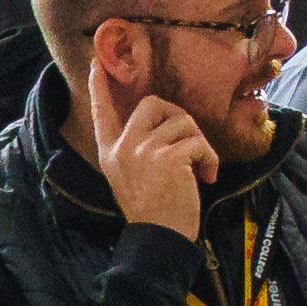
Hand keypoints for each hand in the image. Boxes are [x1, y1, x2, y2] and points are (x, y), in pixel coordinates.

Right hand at [85, 60, 216, 238]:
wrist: (160, 239)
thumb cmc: (153, 212)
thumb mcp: (130, 178)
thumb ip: (136, 150)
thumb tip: (160, 123)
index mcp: (110, 154)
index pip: (101, 114)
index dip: (99, 89)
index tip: (97, 65)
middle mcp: (123, 148)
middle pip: (151, 103)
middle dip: (176, 114)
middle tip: (188, 141)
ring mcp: (144, 151)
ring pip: (182, 121)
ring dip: (199, 143)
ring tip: (200, 168)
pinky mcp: (168, 158)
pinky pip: (198, 142)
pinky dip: (210, 158)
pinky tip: (207, 177)